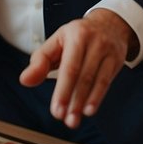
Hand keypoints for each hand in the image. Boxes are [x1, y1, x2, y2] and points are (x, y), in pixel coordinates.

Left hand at [19, 9, 135, 129]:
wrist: (109, 24)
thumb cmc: (77, 36)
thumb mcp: (55, 42)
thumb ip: (39, 61)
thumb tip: (25, 80)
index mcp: (76, 36)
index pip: (69, 67)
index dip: (63, 90)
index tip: (56, 109)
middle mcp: (94, 43)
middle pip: (83, 76)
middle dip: (73, 100)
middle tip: (64, 119)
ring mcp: (108, 52)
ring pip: (96, 81)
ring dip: (84, 103)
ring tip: (74, 119)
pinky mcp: (117, 61)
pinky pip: (107, 81)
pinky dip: (98, 97)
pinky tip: (89, 110)